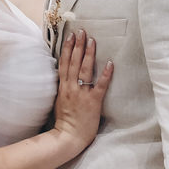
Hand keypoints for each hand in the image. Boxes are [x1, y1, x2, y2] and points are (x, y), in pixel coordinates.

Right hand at [52, 29, 112, 155]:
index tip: (71, 36)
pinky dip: (105, 74)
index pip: (64, 63)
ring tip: (92, 40)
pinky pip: (100, 85)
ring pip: (84, 69)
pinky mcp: (93, 102)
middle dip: (78, 45)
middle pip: (73, 62)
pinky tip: (110, 63)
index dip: (68, 48)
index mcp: (62, 87)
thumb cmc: (64, 122)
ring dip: (89, 54)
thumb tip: (64, 77)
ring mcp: (82, 94)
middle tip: (82, 31)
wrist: (67, 137)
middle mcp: (71, 87)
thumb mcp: (58, 102)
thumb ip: (62, 88)